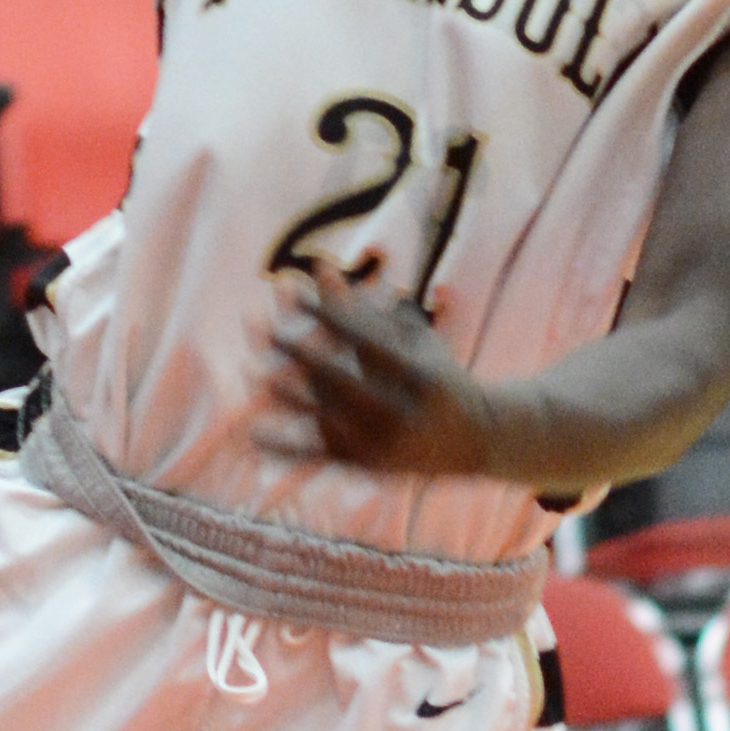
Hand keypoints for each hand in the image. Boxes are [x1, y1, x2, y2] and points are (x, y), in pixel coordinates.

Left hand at [260, 272, 498, 480]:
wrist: (478, 438)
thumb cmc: (438, 373)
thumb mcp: (411, 336)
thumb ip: (362, 306)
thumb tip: (317, 266)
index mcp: (417, 373)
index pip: (362, 338)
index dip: (325, 313)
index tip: (291, 290)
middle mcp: (400, 410)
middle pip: (338, 378)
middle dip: (296, 353)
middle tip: (260, 328)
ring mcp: (382, 442)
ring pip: (324, 418)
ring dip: (285, 396)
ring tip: (251, 372)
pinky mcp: (366, 465)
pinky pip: (318, 456)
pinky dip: (283, 446)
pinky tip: (251, 432)